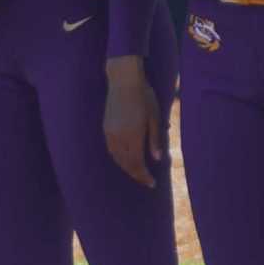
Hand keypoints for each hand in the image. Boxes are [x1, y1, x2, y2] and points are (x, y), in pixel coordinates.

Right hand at [101, 56, 162, 186]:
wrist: (124, 81)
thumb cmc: (144, 97)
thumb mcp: (154, 117)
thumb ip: (155, 139)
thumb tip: (157, 159)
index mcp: (134, 135)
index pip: (138, 163)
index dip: (144, 175)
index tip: (152, 183)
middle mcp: (120, 137)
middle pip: (126, 163)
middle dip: (136, 174)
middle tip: (146, 181)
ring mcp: (110, 133)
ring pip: (117, 158)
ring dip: (127, 168)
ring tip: (137, 172)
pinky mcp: (106, 128)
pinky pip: (111, 149)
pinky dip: (119, 158)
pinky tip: (126, 158)